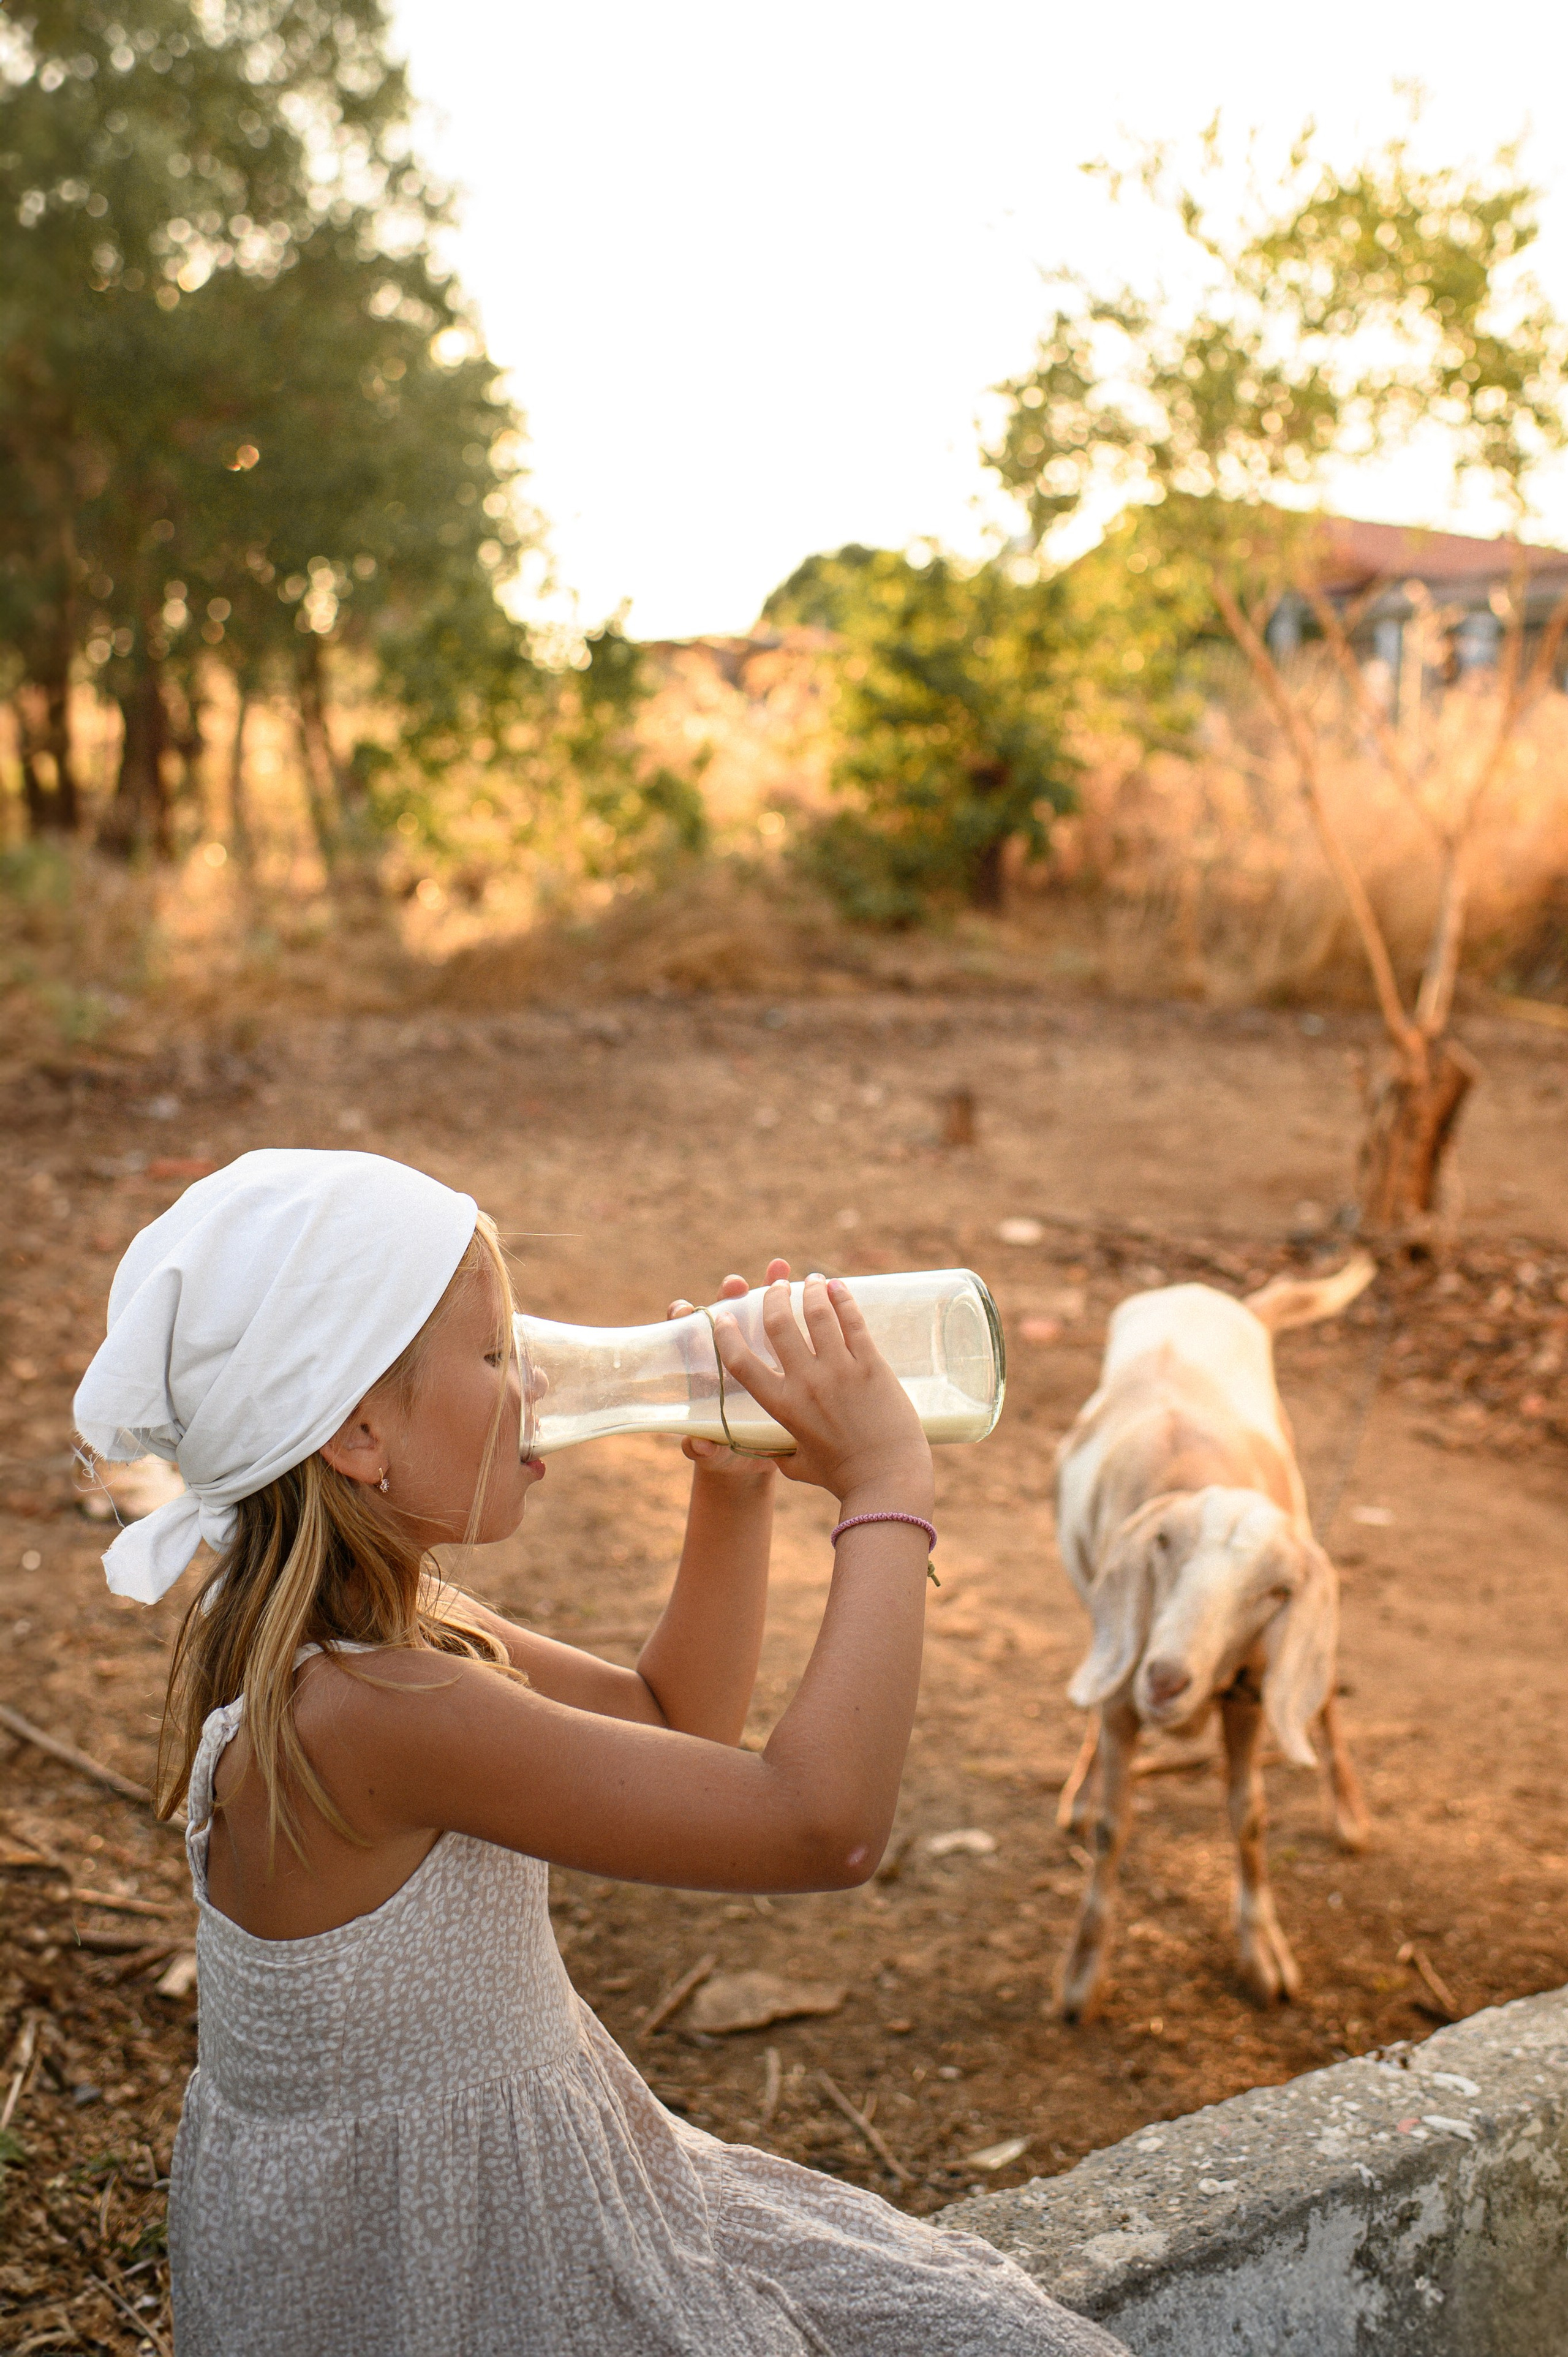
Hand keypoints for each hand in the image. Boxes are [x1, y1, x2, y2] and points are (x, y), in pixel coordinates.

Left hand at [665, 1261, 790, 1480]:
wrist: (757, 1461)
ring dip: (768, 1288)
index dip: (682, 1321)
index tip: (682, 1308)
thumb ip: (703, 1450)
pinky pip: (790, 1325)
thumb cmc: (728, 1454)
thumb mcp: (718, 1455)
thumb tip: (694, 1446)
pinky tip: (818, 1287)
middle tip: (736, 1283)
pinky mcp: (782, 1353)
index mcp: (704, 1376)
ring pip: (759, 1313)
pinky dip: (798, 1304)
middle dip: (728, 1296)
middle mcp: (727, 1355)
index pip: (687, 1340)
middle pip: (724, 1317)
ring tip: (780, 1267)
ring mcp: (756, 1349)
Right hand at [712, 1273, 931, 1506]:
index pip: (741, 1362)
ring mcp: (840, 1371)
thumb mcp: (798, 1467)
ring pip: (817, 1314)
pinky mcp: (872, 1365)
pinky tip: (837, 1288)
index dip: (727, 1335)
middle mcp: (806, 1382)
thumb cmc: (843, 1478)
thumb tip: (771, 1448)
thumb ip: (780, 1453)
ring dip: (810, 1290)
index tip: (725, 1318)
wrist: (888, 1480)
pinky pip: (853, 1322)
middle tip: (778, 1286)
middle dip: (774, 1298)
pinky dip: (843, 1299)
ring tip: (812, 1280)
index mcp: (782, 1406)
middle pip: (779, 1325)